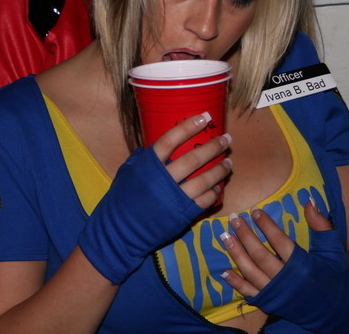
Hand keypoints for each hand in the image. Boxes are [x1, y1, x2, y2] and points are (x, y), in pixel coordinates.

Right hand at [78, 113, 231, 283]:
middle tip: (226, 139)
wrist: (120, 231)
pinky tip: (220, 187)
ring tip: (229, 162)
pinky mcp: (183, 213)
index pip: (172, 139)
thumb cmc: (121, 200)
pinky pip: (205, 200)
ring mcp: (175, 197)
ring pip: (205, 180)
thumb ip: (140, 159)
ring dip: (219, 170)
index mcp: (149, 164)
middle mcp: (164, 178)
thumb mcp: (127, 173)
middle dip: (214, 147)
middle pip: (194, 158)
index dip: (189, 126)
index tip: (205, 116)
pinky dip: (215, 192)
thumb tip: (150, 147)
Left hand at [222, 199, 348, 331]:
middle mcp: (286, 279)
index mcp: (302, 264)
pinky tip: (224, 271)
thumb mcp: (332, 250)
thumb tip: (309, 200)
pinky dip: (236, 283)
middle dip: (245, 235)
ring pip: (251, 272)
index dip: (265, 225)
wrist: (337, 312)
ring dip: (236, 254)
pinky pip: (249, 293)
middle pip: (260, 255)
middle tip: (234, 219)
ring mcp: (276, 292)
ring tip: (225, 236)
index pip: (279, 241)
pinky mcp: (270, 304)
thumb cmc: (335, 278)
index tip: (254, 211)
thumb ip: (321, 225)